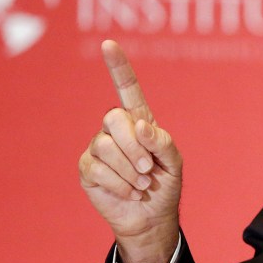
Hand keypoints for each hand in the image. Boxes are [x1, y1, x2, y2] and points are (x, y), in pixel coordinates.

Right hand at [78, 40, 182, 262]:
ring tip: (141, 183)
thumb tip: (142, 126)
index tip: (109, 45)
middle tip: (148, 168)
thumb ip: (163, 142)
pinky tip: (128, 191)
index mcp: (139, 121)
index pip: (128, 89)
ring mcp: (98, 148)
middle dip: (134, 146)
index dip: (118, 68)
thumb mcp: (175, 163)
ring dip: (129, 170)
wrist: (152, 216)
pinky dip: (119, 184)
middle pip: (114, 118)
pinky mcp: (87, 169)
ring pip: (106, 146)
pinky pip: (97, 169)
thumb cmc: (166, 185)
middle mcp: (115, 130)